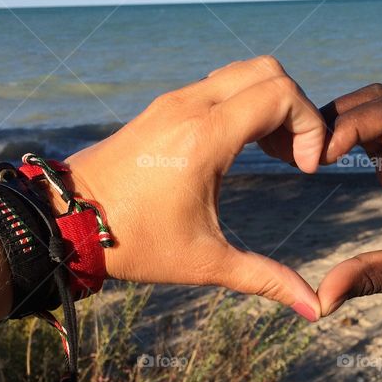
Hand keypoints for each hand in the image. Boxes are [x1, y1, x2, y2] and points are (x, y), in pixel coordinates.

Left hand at [58, 56, 323, 320]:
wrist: (67, 219)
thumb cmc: (135, 242)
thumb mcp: (206, 263)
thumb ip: (266, 279)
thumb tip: (314, 310)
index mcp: (206, 137)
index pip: (281, 95)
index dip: (309, 126)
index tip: (305, 169)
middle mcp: (191, 106)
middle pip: (269, 71)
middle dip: (296, 108)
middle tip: (294, 156)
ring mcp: (175, 100)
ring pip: (245, 72)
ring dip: (270, 103)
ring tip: (272, 152)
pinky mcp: (165, 105)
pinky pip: (221, 83)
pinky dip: (245, 103)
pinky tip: (242, 147)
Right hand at [317, 84, 381, 318]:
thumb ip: (369, 278)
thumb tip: (320, 302)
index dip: (352, 124)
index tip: (322, 157)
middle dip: (341, 114)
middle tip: (305, 147)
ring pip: (377, 116)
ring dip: (342, 125)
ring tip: (306, 152)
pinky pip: (376, 142)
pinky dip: (348, 142)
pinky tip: (322, 161)